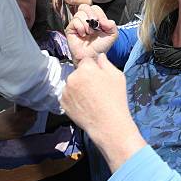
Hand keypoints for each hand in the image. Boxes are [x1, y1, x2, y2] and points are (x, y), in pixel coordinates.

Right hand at [0, 106, 37, 140]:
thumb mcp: (6, 112)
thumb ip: (17, 109)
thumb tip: (25, 104)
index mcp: (14, 118)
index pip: (28, 112)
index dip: (31, 108)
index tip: (32, 105)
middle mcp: (17, 125)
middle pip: (32, 118)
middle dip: (33, 114)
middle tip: (33, 110)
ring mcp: (18, 132)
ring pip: (31, 124)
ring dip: (32, 119)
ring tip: (30, 115)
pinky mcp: (19, 136)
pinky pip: (27, 129)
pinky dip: (28, 125)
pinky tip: (26, 122)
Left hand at [61, 53, 145, 170]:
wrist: (108, 124)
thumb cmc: (116, 99)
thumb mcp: (117, 76)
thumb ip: (106, 63)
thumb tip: (99, 56)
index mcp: (86, 68)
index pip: (87, 60)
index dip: (94, 68)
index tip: (99, 77)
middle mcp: (72, 77)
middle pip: (78, 72)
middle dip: (85, 77)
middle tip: (96, 89)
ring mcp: (66, 90)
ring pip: (72, 84)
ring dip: (78, 87)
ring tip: (90, 99)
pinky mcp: (62, 103)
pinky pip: (68, 95)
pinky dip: (74, 98)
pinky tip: (85, 105)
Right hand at [65, 4, 117, 62]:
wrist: (93, 56)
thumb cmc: (100, 46)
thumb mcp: (112, 35)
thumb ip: (112, 25)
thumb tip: (104, 20)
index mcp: (95, 18)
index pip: (95, 8)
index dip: (99, 14)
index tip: (102, 25)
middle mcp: (85, 19)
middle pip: (85, 6)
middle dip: (92, 16)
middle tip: (95, 26)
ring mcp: (77, 23)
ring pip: (79, 13)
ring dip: (87, 24)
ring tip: (89, 33)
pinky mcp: (70, 29)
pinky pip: (74, 21)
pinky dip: (80, 28)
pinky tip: (83, 35)